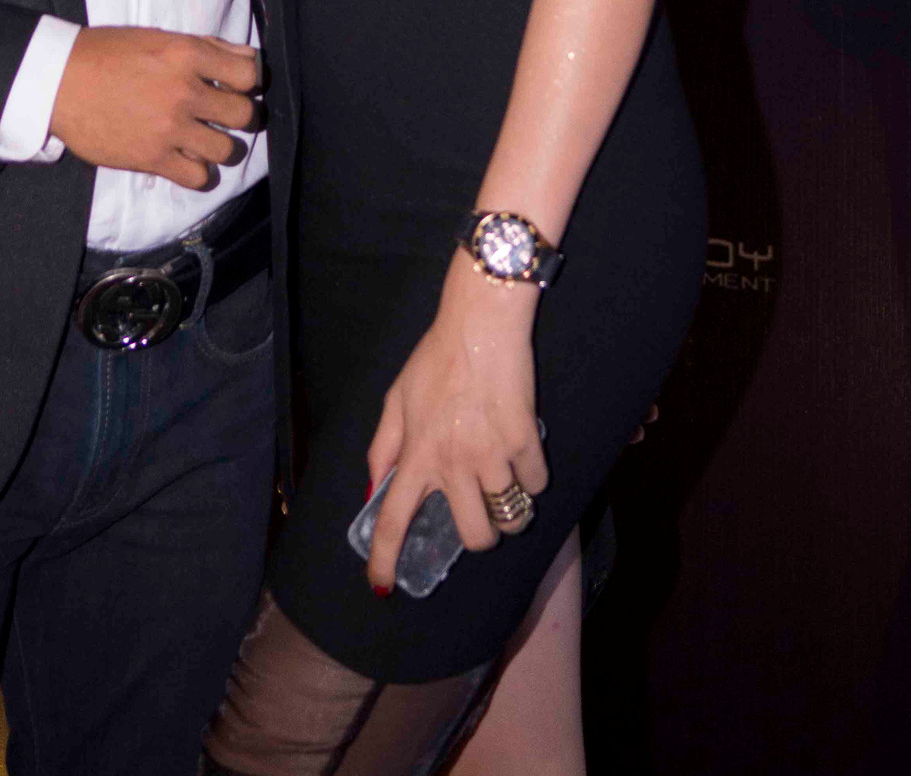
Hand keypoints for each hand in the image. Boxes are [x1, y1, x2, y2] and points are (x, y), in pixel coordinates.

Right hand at [48, 27, 261, 187]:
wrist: (59, 81)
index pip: (248, 73)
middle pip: (244, 114)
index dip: (247, 81)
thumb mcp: (158, 37)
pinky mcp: (152, 158)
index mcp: (187, 54)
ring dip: (221, 146)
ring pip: (227, 149)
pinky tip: (186, 160)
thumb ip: (205, 46)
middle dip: (240, 115)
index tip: (235, 85)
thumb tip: (246, 57)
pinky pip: (198, 177)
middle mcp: (184, 91)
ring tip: (206, 140)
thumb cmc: (106, 53)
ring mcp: (169, 127)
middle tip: (224, 116)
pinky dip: (198, 171)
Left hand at [364, 255, 547, 593]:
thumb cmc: (436, 359)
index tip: (383, 587)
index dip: (384, 559)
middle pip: (475, 538)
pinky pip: (536, 485)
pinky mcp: (524, 442)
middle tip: (480, 509)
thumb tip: (374, 491)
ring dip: (511, 506)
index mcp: (416, 453)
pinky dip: (533, 475)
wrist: (480, 324)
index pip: (393, 519)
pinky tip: (523, 450)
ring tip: (505, 477)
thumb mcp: (397, 398)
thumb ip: (384, 447)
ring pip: (511, 517)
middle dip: (481, 534)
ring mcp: (491, 455)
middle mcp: (452, 463)